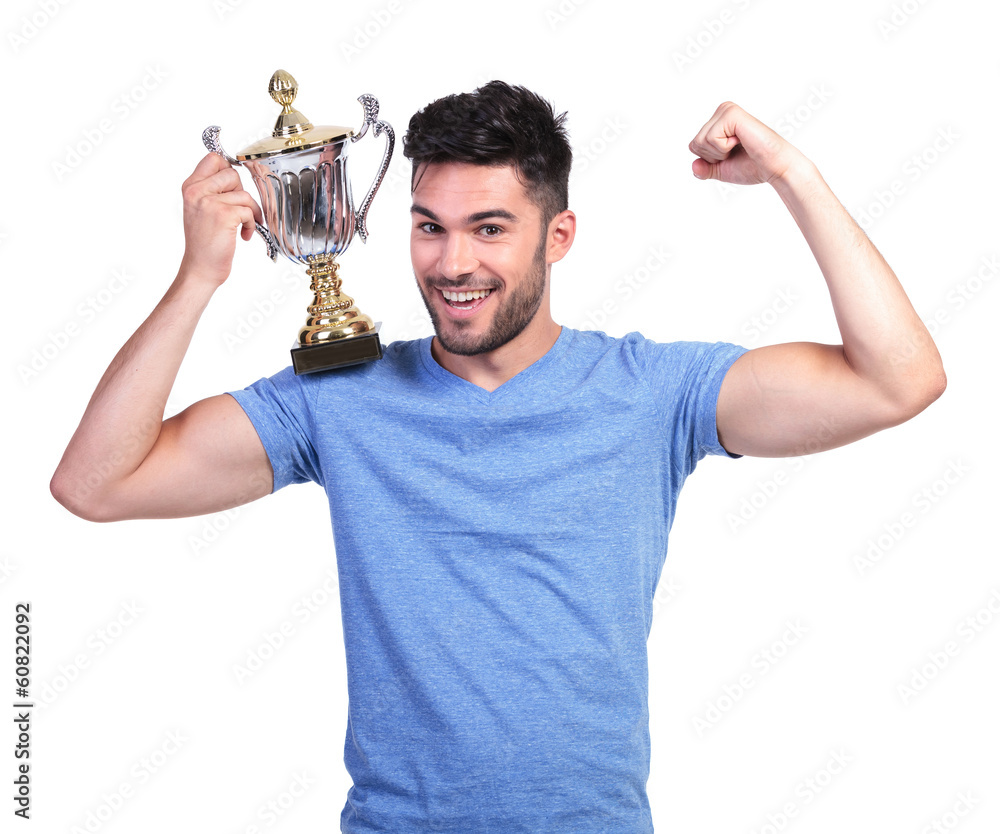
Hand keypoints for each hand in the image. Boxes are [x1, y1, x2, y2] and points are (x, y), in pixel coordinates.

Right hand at [179, 153, 263, 286]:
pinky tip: (243, 234)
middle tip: (238, 210)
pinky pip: (249, 210)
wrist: (201, 268)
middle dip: (241, 194)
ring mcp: (209, 202)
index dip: (228, 170)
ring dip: (250, 211)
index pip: (213, 159)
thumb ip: (212, 189)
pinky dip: (251, 224)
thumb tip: (233, 173)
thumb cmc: (204, 242)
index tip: (233, 187)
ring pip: (244, 193)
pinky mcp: (224, 215)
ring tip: (242, 225)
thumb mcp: (200, 209)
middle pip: (232, 174)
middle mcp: (196, 191)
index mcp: (190, 187)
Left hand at [689, 102, 804, 185]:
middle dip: (713, 156)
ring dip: (719, 153)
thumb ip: (704, 169)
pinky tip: (741, 141)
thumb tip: (693, 165)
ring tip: (739, 146)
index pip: (694, 146)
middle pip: (695, 143)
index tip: (731, 155)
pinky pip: (710, 138)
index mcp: (719, 121)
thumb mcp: (721, 170)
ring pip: (700, 141)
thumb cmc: (752, 166)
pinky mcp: (731, 113)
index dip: (710, 160)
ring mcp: (726, 110)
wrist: (773, 168)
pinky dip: (724, 148)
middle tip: (736, 151)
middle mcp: (722, 111)